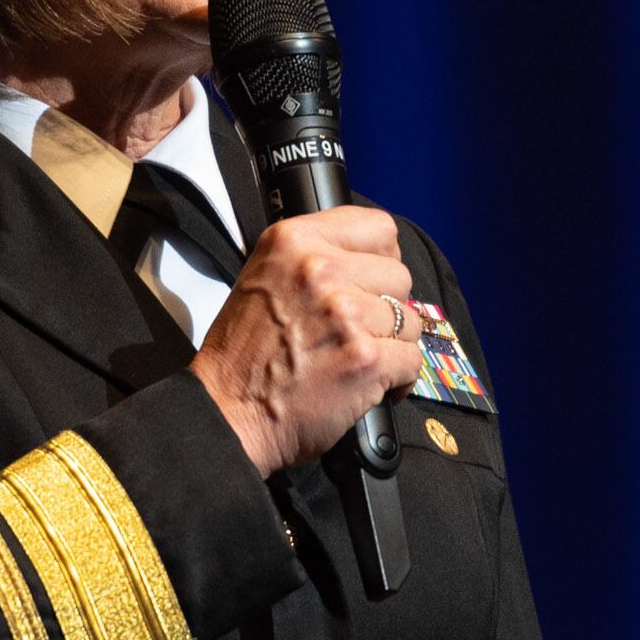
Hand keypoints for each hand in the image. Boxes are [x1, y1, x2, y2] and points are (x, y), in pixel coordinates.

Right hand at [186, 207, 424, 474]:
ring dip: (392, 345)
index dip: (381, 259)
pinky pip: (412, 360)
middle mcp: (319, 270)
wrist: (228, 411)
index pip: (378, 227)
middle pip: (399, 275)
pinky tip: (371, 384)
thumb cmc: (243, 355)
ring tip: (358, 358)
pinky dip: (399, 379)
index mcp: (294, 241)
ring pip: (410, 320)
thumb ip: (315, 258)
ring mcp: (346, 313)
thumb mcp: (264, 276)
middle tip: (357, 330)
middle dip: (385, 307)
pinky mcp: (365, 357)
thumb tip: (370, 261)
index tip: (371, 281)